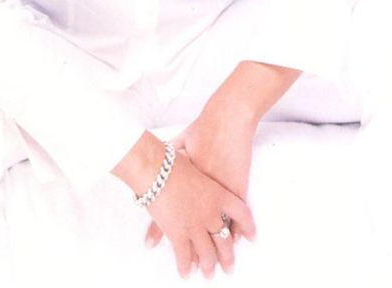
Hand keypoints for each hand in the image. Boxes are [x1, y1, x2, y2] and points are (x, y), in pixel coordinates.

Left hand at [145, 104, 257, 253]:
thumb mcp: (180, 142)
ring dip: (220, 251)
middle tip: (196, 272)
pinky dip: (240, 230)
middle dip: (196, 256)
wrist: (226, 119)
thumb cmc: (203, 128)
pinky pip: (238, 215)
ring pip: (219, 232)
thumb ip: (169, 154)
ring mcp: (220, 194)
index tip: (150, 245)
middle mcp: (200, 197)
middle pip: (196, 233)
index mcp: (183, 186)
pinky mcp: (237, 187)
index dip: (158, 230)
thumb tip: (158, 155)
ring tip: (220, 268)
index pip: (167, 214)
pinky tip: (240, 240)